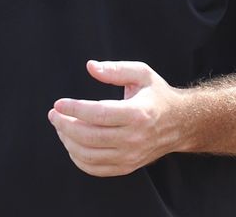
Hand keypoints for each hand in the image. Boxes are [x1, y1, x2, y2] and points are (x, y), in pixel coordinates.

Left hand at [48, 60, 187, 176]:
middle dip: (64, 125)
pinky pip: (94, 168)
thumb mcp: (142, 74)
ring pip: (88, 155)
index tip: (58, 103)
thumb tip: (91, 67)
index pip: (98, 114)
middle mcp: (134, 138)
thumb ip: (116, 69)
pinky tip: (72, 142)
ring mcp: (130, 156)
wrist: (180, 123)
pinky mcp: (127, 167)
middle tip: (54, 114)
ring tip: (61, 126)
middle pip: (89, 137)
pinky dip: (77, 157)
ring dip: (67, 141)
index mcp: (138, 113)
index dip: (74, 109)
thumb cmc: (157, 96)